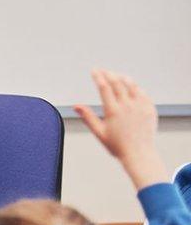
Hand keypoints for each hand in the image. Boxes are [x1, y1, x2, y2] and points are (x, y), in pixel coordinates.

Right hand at [74, 69, 166, 189]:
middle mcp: (127, 106)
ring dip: (123, 78)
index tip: (94, 71)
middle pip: (117, 82)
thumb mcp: (99, 132)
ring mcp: (140, 106)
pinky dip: (135, 87)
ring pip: (131, 85)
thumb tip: (76, 106)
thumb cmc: (118, 146)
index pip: (104, 87)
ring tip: (117, 75)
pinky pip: (143, 93)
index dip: (98, 76)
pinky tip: (131, 87)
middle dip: (109, 74)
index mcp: (113, 111)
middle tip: (103, 70)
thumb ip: (87, 116)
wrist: (139, 154)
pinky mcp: (149, 109)